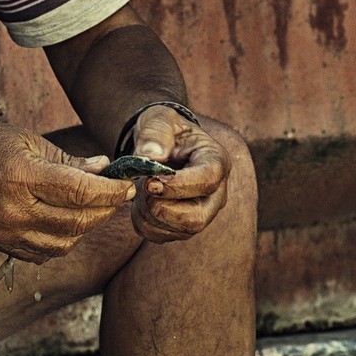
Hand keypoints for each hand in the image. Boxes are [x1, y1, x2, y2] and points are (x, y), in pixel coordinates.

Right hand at [0, 121, 133, 261]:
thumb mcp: (28, 141)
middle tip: (115, 195)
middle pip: (79, 222)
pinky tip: (65, 222)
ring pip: (65, 243)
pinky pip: (45, 254)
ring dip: (86, 227)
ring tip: (91, 208)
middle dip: (105, 209)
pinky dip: (63, 241)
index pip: (82, 192)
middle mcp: (17, 211)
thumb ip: (69, 161)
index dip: (111, 192)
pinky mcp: (3, 246)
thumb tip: (104, 169)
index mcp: (24, 177)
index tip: (127, 185)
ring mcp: (8, 233)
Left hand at [124, 106, 230, 243]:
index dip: (178, 186)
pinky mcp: (185, 226)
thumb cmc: (166, 129)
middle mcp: (216, 192)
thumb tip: (149, 156)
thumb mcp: (160, 118)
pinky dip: (143, 224)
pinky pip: (163, 236)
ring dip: (149, 215)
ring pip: (179, 230)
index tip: (150, 181)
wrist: (164, 145)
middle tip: (142, 187)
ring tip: (139, 190)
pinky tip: (140, 203)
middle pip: (197, 217)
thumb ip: (156, 132)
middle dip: (162, 208)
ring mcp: (203, 212)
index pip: (208, 181)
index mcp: (216, 161)